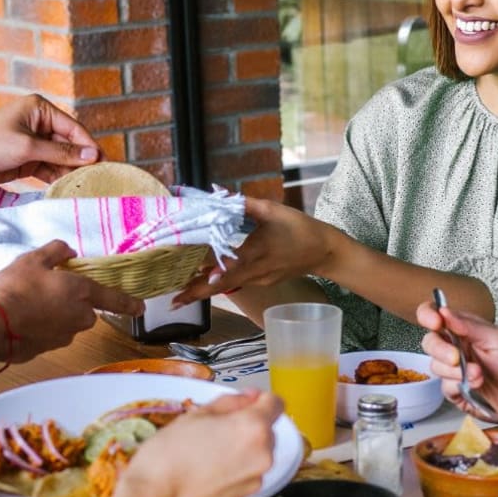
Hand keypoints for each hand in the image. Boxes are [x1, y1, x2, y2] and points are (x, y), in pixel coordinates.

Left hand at [0, 95, 100, 188]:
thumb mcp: (27, 148)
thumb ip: (61, 153)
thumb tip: (92, 155)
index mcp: (40, 109)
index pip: (74, 128)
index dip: (89, 147)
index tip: (105, 164)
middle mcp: (39, 123)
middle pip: (69, 144)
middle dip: (81, 161)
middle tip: (98, 180)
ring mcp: (32, 143)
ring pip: (60, 158)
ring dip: (70, 171)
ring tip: (86, 187)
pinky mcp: (25, 160)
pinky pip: (48, 168)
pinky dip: (57, 177)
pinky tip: (67, 188)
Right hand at [0, 241, 142, 362]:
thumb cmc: (16, 290)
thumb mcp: (33, 259)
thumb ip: (55, 251)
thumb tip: (69, 251)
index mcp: (82, 292)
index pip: (113, 298)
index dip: (128, 302)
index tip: (140, 308)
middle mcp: (80, 317)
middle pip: (85, 309)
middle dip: (71, 301)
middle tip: (46, 289)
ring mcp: (65, 336)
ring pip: (67, 321)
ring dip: (55, 314)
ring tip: (28, 303)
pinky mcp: (49, 349)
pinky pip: (51, 333)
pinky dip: (42, 327)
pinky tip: (22, 319)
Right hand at [112, 391, 283, 496]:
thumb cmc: (167, 460)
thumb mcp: (194, 416)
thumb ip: (228, 403)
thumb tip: (245, 399)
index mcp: (253, 428)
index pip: (275, 403)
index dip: (259, 398)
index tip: (246, 401)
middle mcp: (262, 455)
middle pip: (266, 430)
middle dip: (246, 426)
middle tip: (214, 428)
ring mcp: (255, 480)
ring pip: (256, 454)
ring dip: (240, 449)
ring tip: (206, 452)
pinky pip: (245, 474)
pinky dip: (233, 469)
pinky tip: (207, 471)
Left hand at [172, 197, 338, 305]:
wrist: (324, 251)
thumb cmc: (300, 228)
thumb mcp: (273, 210)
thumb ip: (244, 204)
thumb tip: (219, 194)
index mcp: (257, 253)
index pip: (230, 268)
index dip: (211, 277)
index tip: (190, 286)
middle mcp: (256, 272)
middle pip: (222, 285)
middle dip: (197, 294)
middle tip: (173, 302)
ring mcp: (259, 280)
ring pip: (227, 286)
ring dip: (204, 289)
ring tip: (180, 293)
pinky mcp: (262, 281)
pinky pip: (237, 282)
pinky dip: (219, 282)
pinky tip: (204, 279)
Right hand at [414, 301, 497, 423]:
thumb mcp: (497, 339)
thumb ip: (468, 325)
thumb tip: (444, 311)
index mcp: (464, 329)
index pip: (435, 315)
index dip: (428, 315)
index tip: (435, 322)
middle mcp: (456, 348)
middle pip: (430, 342)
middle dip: (441, 350)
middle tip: (457, 358)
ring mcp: (454, 370)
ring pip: (435, 366)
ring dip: (456, 372)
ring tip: (479, 375)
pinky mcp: (455, 391)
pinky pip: (443, 387)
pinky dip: (457, 386)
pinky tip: (475, 386)